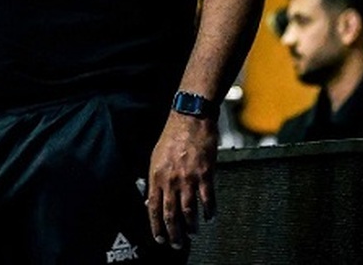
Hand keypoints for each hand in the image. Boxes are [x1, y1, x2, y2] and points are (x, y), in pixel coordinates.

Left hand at [146, 112, 218, 249]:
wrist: (190, 117)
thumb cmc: (173, 135)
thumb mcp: (156, 157)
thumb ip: (155, 180)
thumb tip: (151, 199)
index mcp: (156, 176)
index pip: (153, 209)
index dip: (156, 227)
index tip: (160, 239)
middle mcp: (170, 180)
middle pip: (170, 215)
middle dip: (173, 233)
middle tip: (177, 244)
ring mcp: (188, 178)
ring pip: (188, 211)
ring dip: (191, 226)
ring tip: (193, 232)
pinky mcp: (205, 174)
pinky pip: (207, 199)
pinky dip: (209, 211)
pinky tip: (210, 216)